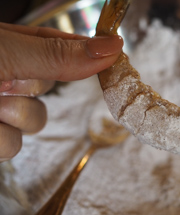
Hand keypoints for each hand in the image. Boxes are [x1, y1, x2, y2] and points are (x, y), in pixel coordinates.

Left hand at [0, 22, 122, 160]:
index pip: (61, 47)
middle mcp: (10, 77)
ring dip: (15, 118)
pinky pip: (14, 147)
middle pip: (51, 89)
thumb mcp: (8, 53)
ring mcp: (3, 109)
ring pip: (36, 123)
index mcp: (14, 48)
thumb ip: (58, 54)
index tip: (113, 57)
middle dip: (32, 91)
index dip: (85, 54)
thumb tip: (111, 48)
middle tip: (4, 82)